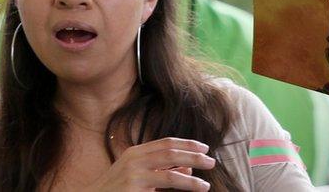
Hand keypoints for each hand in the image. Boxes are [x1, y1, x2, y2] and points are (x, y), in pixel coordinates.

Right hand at [86, 137, 214, 190]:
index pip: (166, 143)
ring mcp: (134, 176)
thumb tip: (189, 168)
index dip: (187, 144)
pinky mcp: (134, 190)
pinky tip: (192, 190)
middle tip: (211, 161)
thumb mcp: (138, 175)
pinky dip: (180, 187)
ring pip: (170, 174)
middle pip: (171, 153)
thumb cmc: (117, 189)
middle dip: (194, 156)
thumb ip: (160, 169)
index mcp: (136, 152)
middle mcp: (134, 160)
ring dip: (191, 179)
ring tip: (206, 184)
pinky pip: (163, 188)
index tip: (204, 147)